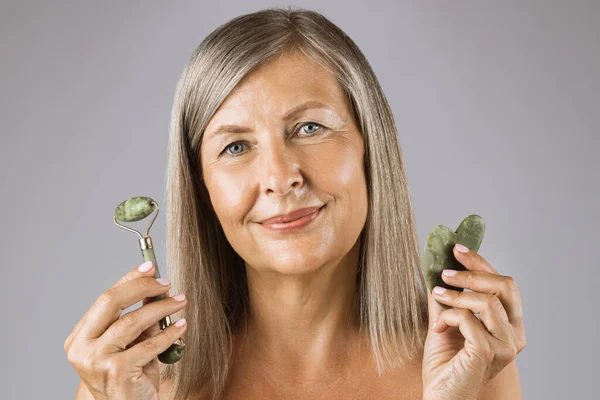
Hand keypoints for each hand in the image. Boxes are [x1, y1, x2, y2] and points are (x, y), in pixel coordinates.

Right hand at [64, 262, 187, 399]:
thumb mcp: (133, 342)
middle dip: (142, 287)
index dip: (129, 279)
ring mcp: (95, 361)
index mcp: (80, 337)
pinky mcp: (116, 373)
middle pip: (110, 302)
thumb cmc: (131, 376)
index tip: (150, 267)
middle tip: (166, 283)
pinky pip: (148, 345)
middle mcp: (81, 348)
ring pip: (131, 322)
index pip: (105, 299)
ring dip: (160, 308)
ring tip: (180, 301)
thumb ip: (140, 318)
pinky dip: (168, 333)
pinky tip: (181, 326)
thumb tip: (157, 288)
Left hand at [421, 244, 525, 399]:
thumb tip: (437, 265)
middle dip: (473, 272)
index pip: (504, 284)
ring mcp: (505, 345)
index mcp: (509, 325)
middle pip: (505, 286)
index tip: (457, 248)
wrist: (441, 397)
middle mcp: (514, 335)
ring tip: (437, 297)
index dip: (482, 263)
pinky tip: (437, 329)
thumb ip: (446, 298)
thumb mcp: (444, 322)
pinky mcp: (489, 352)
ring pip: (486, 301)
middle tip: (445, 272)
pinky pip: (468, 319)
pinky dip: (448, 317)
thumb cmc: (445, 365)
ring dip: (456, 295)